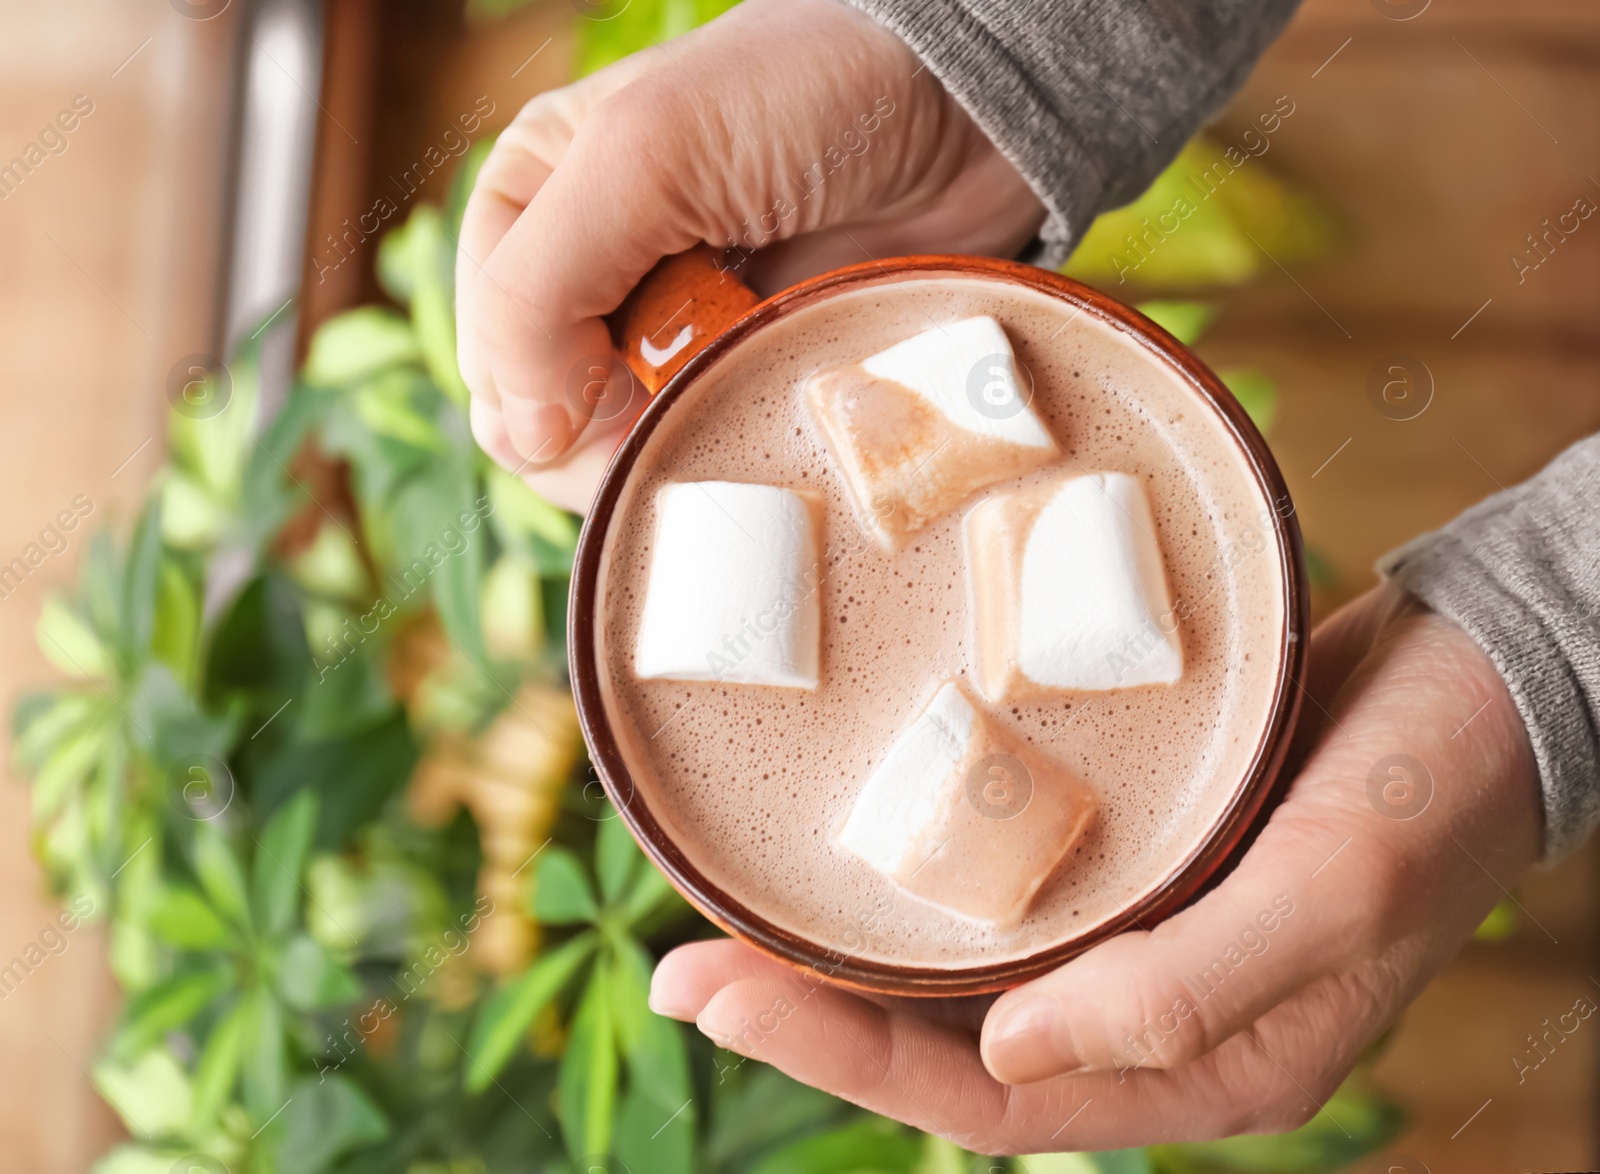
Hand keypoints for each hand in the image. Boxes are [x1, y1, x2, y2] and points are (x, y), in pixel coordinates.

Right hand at [455, 0, 1044, 511]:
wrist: (965, 109)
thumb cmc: (804, 94)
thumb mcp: (645, 156)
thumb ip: (541, 288)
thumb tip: (518, 435)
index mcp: (534, 205)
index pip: (487, 352)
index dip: (537, 393)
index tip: (623, 380)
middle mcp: (592, 276)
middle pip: (545, 423)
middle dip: (605, 432)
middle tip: (690, 388)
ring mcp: (673, 334)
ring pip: (625, 454)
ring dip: (671, 443)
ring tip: (739, 384)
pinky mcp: (745, 374)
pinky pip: (705, 450)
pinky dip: (724, 449)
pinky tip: (762, 410)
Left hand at [647, 584, 1541, 1153]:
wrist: (1480, 679)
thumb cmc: (1427, 792)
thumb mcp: (1328, 895)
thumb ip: (1181, 995)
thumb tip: (1009, 1061)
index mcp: (1200, 1071)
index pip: (984, 1098)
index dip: (842, 1056)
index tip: (718, 992)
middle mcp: (1150, 1019)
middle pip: (947, 1044)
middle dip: (812, 1010)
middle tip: (685, 965)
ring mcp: (1136, 939)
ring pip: (961, 972)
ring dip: (848, 948)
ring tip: (729, 916)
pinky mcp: (1131, 861)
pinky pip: (1001, 893)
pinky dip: (918, 881)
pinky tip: (849, 846)